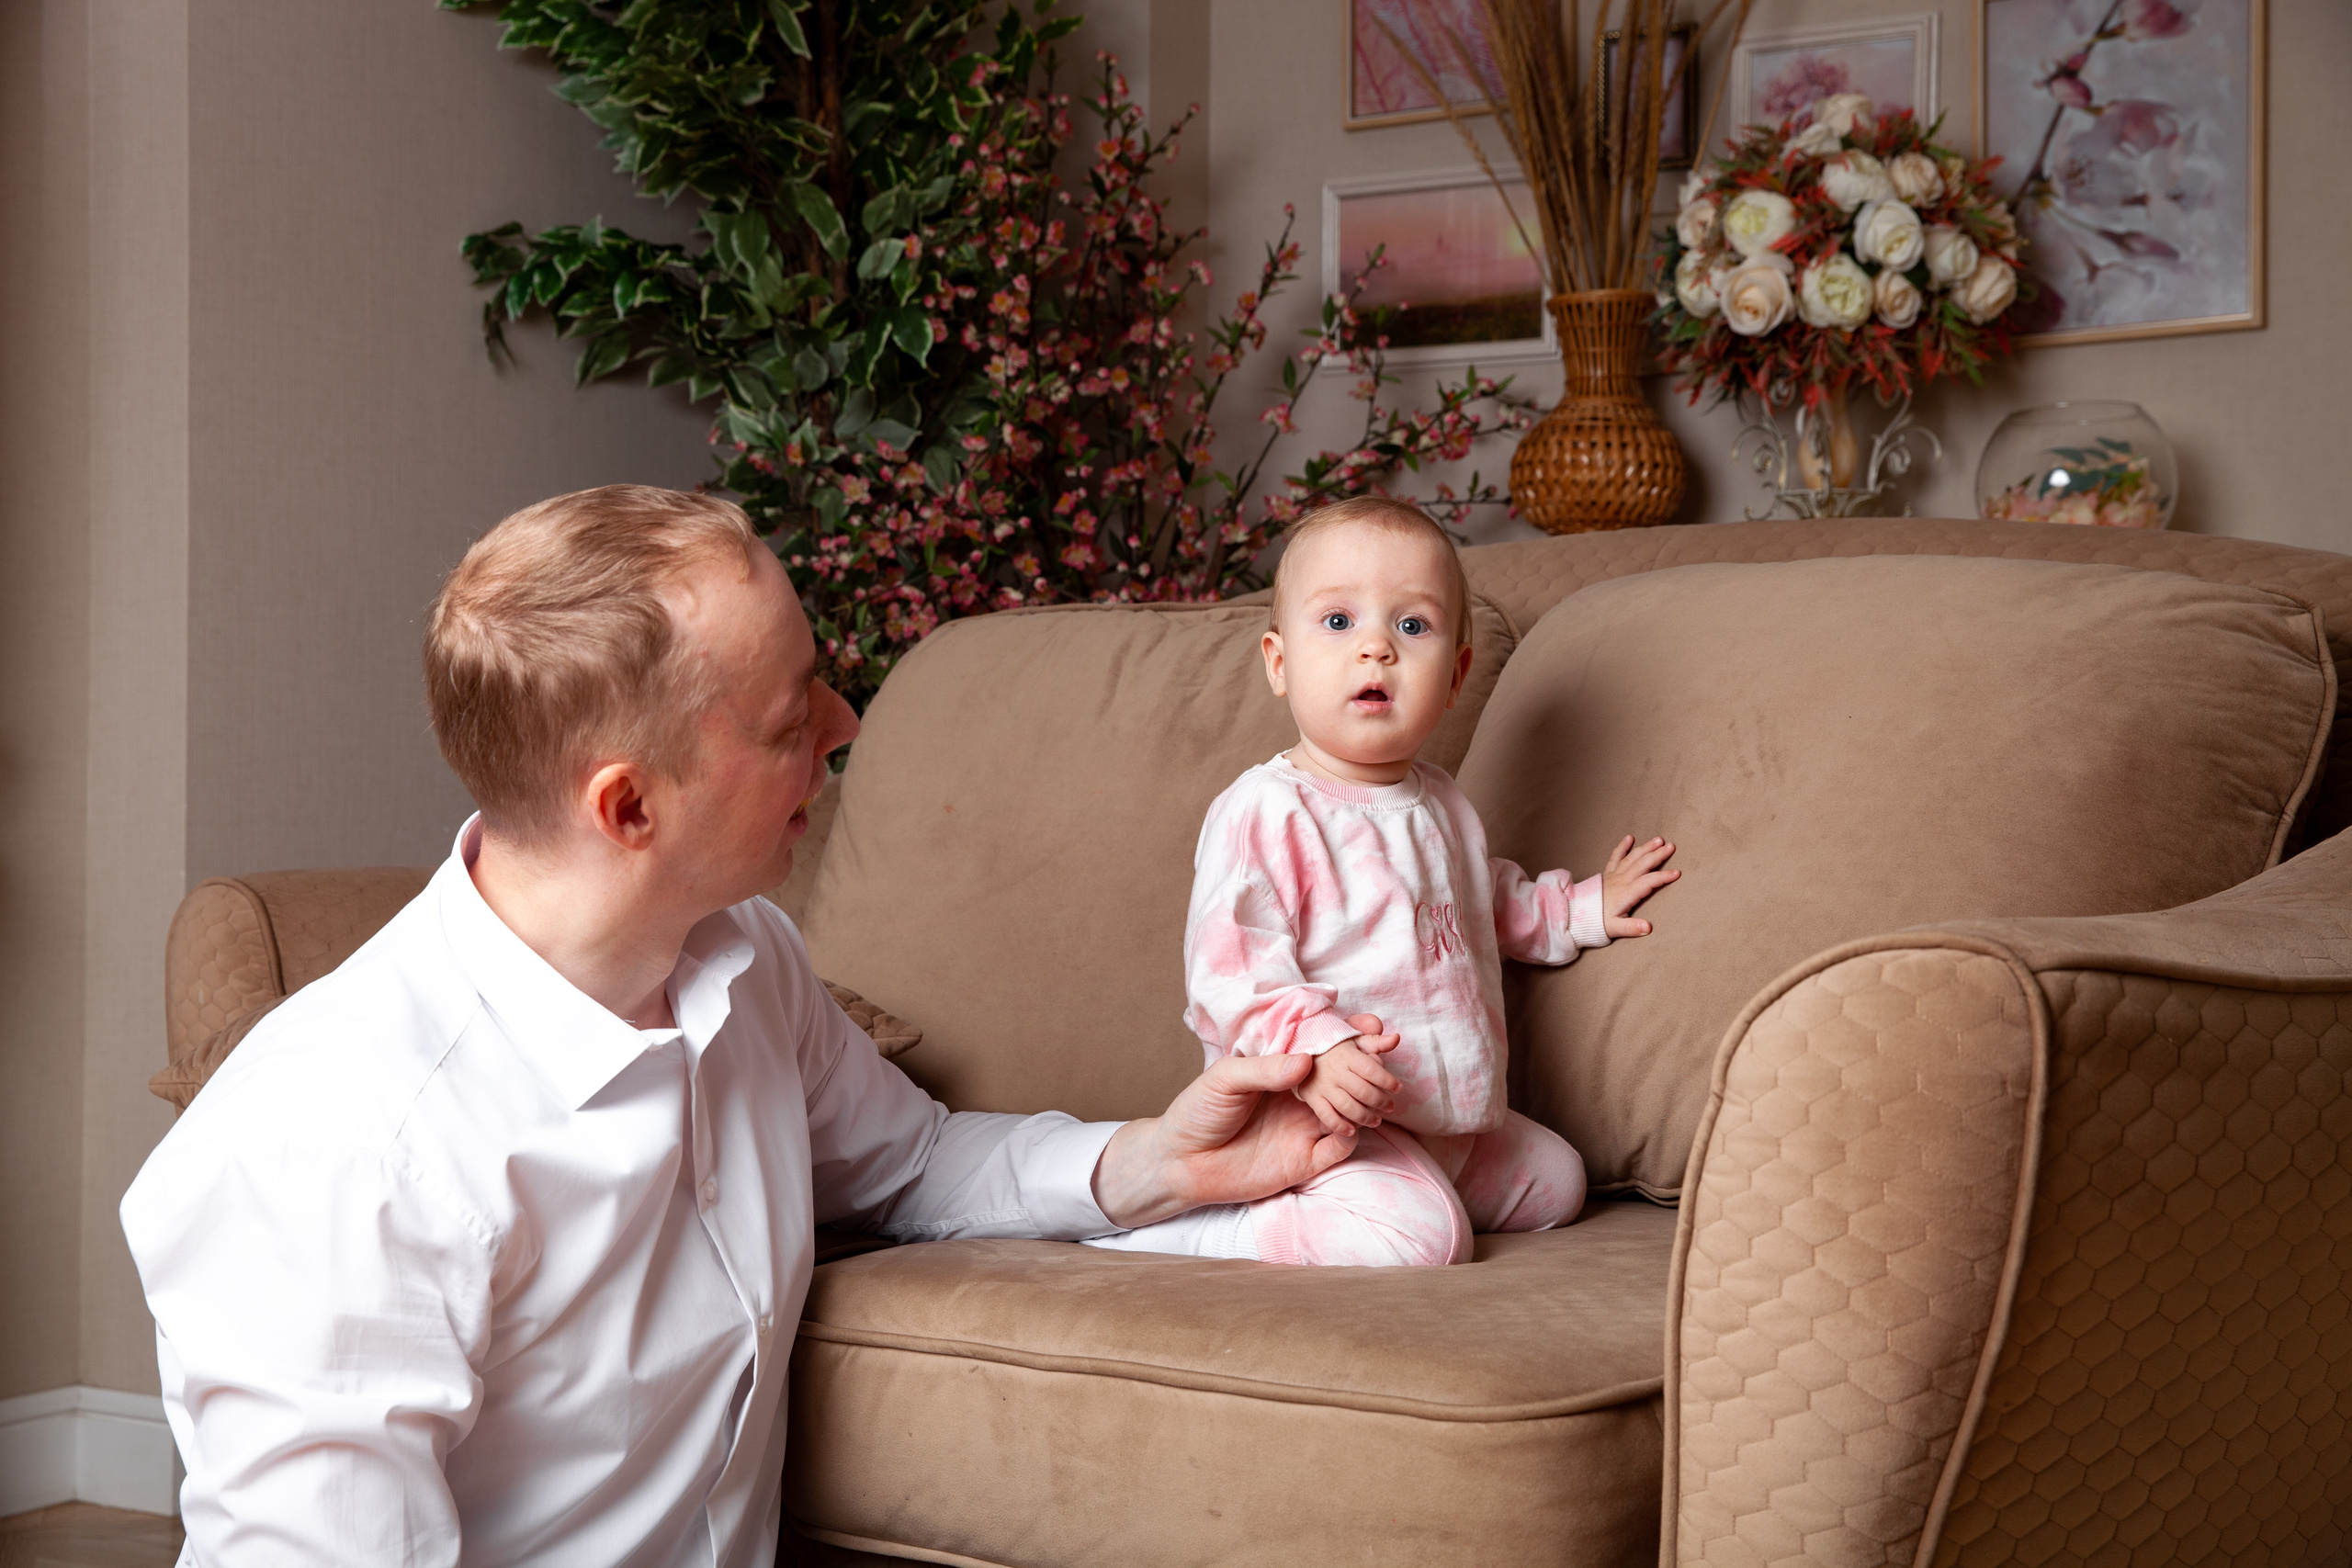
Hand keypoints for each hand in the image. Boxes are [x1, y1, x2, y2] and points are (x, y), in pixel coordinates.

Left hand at [1089, 1014, 1399, 1228]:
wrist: (1180, 1163)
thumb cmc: (1197, 1111)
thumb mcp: (1225, 1079)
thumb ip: (1264, 1069)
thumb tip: (1305, 1061)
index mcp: (1281, 1069)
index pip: (1323, 1049)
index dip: (1347, 1037)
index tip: (1370, 1025)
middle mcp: (1299, 1096)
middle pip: (1345, 1076)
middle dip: (1369, 1062)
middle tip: (1385, 1047)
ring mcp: (1305, 1127)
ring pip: (1350, 1110)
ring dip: (1367, 1100)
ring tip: (1378, 1088)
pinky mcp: (1305, 1160)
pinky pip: (1340, 1147)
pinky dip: (1350, 1136)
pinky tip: (1347, 1127)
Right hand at [1294, 1034, 1402, 1136]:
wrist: (1303, 1052)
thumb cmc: (1337, 1048)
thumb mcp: (1356, 1041)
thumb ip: (1377, 1042)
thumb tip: (1396, 1038)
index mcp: (1348, 1056)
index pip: (1371, 1070)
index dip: (1387, 1081)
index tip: (1398, 1088)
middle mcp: (1336, 1072)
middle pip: (1362, 1091)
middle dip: (1380, 1102)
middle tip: (1390, 1107)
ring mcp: (1324, 1086)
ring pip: (1347, 1106)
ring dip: (1365, 1117)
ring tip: (1377, 1121)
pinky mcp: (1313, 1098)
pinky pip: (1326, 1115)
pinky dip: (1339, 1126)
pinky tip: (1352, 1131)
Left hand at [1602, 835, 1678, 938]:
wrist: (1577, 915)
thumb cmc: (1598, 922)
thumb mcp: (1615, 928)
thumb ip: (1632, 928)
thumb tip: (1648, 928)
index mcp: (1626, 893)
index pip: (1648, 881)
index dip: (1663, 877)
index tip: (1676, 873)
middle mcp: (1621, 881)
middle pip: (1642, 864)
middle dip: (1658, 855)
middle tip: (1671, 846)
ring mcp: (1614, 875)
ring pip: (1632, 858)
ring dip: (1645, 848)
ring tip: (1658, 840)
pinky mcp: (1607, 874)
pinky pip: (1615, 857)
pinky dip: (1622, 847)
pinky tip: (1629, 837)